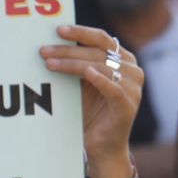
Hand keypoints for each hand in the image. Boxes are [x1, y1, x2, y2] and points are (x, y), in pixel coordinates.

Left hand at [39, 24, 142, 177]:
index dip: (80, 32)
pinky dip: (100, 79)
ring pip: (101, 67)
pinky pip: (113, 89)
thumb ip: (77, 63)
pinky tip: (87, 73)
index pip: (102, 39)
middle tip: (44, 50)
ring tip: (49, 64)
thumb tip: (52, 42)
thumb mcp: (82, 84)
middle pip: (98, 51)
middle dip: (68, 49)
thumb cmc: (91, 113)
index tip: (58, 30)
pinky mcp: (128, 106)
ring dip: (73, 64)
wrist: (102, 146)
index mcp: (124, 60)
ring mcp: (133, 88)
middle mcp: (132, 70)